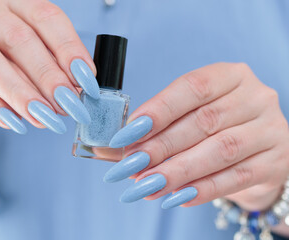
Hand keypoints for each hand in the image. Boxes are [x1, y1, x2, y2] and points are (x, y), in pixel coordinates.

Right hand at [0, 0, 98, 133]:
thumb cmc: (6, 63)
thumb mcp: (32, 58)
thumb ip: (53, 67)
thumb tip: (79, 89)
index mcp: (14, 2)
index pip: (46, 17)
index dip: (69, 49)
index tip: (87, 80)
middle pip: (19, 39)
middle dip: (48, 76)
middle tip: (69, 105)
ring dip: (21, 93)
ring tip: (44, 118)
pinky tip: (14, 122)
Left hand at [104, 62, 288, 210]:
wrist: (258, 148)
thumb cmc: (215, 126)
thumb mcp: (189, 116)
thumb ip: (153, 129)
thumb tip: (108, 148)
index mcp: (230, 75)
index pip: (192, 88)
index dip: (158, 110)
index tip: (127, 134)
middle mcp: (255, 97)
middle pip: (203, 121)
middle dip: (161, 146)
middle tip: (130, 165)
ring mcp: (270, 129)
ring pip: (220, 151)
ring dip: (178, 170)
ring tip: (147, 185)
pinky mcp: (275, 162)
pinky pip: (236, 178)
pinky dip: (203, 189)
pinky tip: (175, 196)